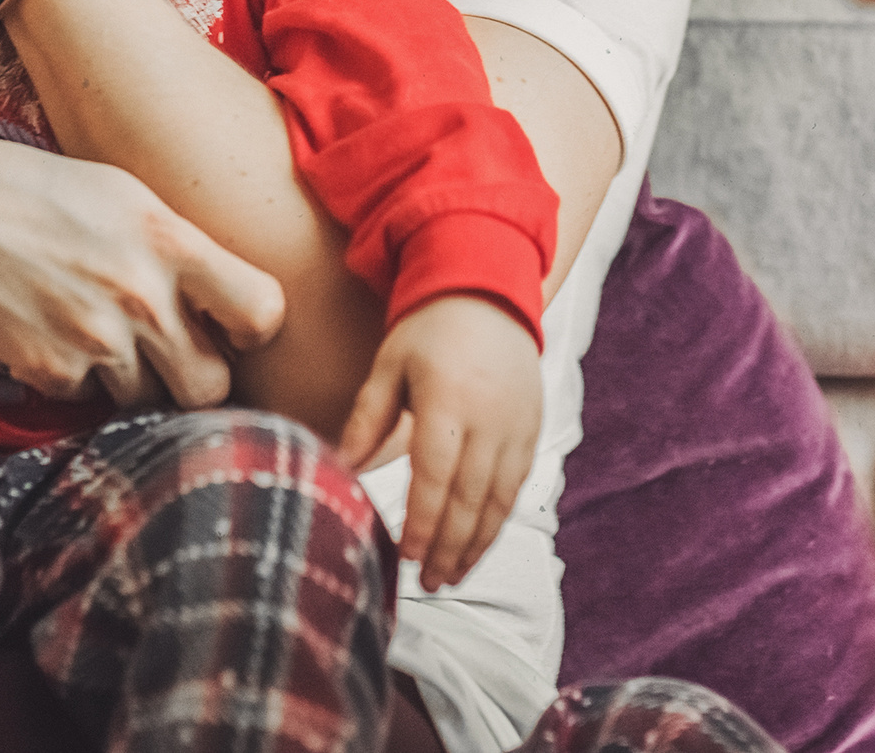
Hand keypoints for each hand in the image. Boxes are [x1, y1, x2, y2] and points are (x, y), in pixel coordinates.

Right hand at [0, 128, 285, 408]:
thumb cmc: (41, 195)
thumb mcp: (125, 197)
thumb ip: (180, 248)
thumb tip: (232, 303)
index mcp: (170, 240)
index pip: (262, 310)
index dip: (253, 328)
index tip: (229, 324)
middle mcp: (141, 294)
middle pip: (211, 387)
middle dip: (194, 379)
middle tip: (167, 353)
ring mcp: (95, 338)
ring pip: (147, 399)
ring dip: (129, 378)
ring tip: (92, 326)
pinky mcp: (50, 369)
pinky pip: (86, 399)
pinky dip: (73, 378)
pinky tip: (49, 331)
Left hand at [336, 293, 541, 592]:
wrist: (488, 292)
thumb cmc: (428, 331)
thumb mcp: (389, 365)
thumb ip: (367, 418)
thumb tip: (341, 467)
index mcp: (448, 400)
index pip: (436, 475)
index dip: (423, 520)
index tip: (406, 555)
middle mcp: (489, 418)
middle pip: (470, 498)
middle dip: (448, 546)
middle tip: (428, 582)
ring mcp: (517, 426)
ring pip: (499, 500)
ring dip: (476, 544)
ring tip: (452, 576)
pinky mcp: (533, 429)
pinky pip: (517, 486)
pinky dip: (498, 520)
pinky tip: (478, 544)